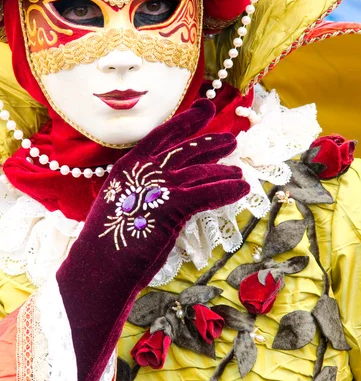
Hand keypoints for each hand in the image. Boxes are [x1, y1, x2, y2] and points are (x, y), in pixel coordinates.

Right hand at [56, 100, 249, 380]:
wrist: (99, 270)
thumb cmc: (110, 245)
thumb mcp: (124, 208)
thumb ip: (145, 195)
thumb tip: (170, 195)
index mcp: (128, 167)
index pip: (162, 136)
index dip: (186, 121)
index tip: (205, 109)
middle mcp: (143, 170)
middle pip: (185, 148)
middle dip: (211, 142)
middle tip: (232, 139)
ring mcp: (158, 186)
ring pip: (201, 172)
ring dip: (225, 172)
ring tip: (242, 176)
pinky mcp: (173, 205)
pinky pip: (209, 192)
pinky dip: (228, 190)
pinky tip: (242, 189)